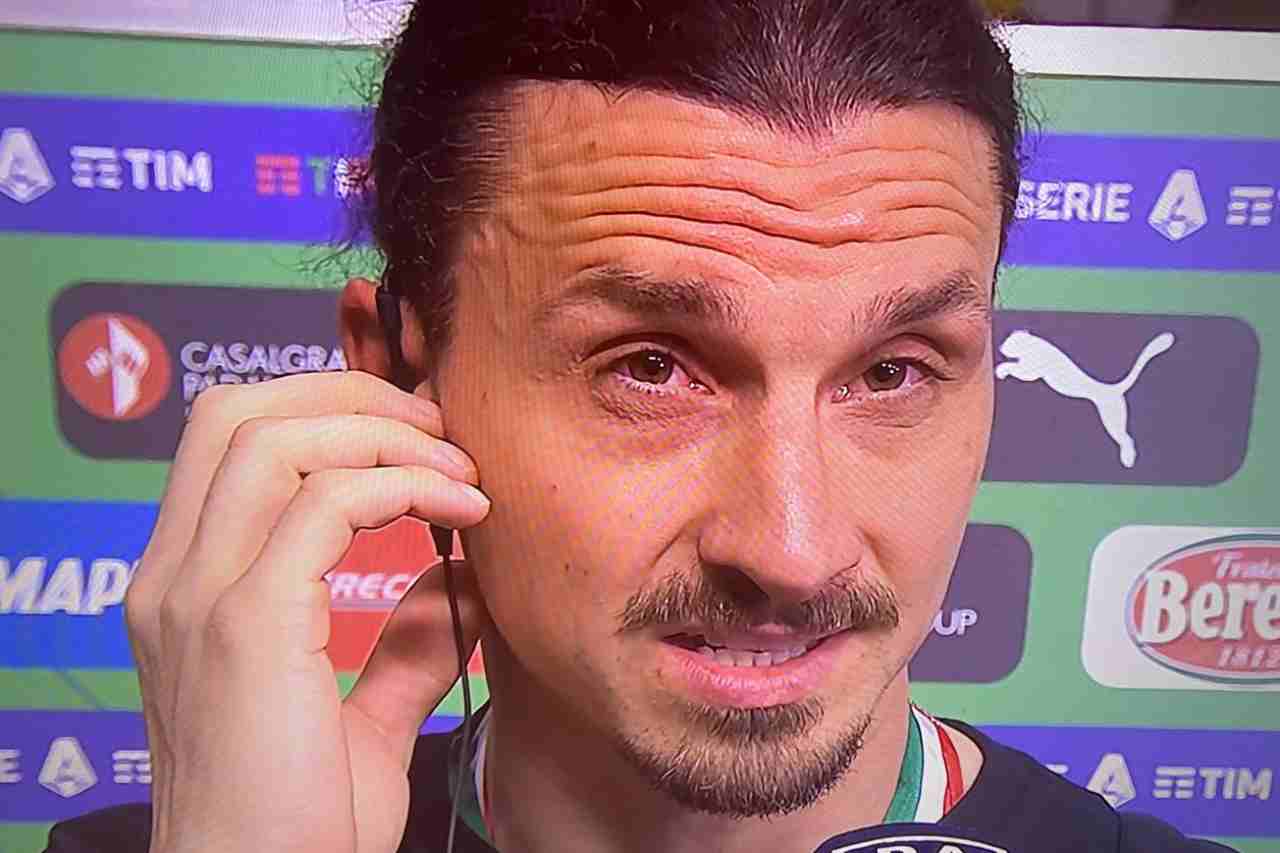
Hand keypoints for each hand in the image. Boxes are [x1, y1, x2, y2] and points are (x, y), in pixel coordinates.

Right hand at [124, 372, 490, 852]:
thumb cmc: (304, 828)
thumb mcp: (362, 722)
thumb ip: (404, 649)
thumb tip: (461, 585)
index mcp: (186, 591)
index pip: (233, 441)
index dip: (328, 408)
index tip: (419, 435)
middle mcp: (173, 579)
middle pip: (240, 411)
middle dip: (351, 394)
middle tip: (439, 430)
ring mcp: (197, 597)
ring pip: (275, 437)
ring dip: (385, 433)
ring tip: (461, 473)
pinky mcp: (244, 625)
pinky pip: (325, 502)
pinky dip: (403, 485)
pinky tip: (462, 512)